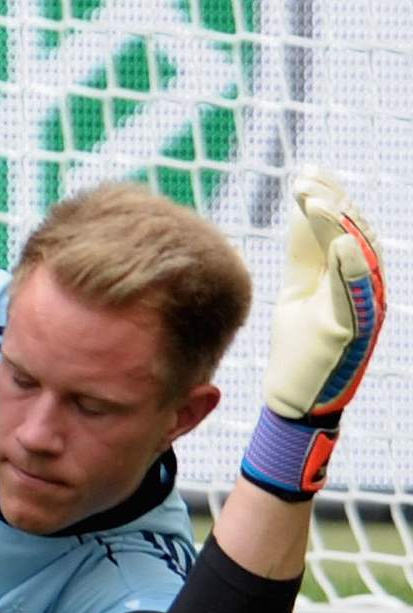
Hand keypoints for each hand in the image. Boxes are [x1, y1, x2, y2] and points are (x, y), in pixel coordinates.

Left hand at [264, 166, 385, 418]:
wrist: (294, 394)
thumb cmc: (299, 342)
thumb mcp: (299, 286)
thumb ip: (305, 251)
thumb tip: (305, 204)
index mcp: (350, 276)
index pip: (344, 227)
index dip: (329, 197)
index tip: (308, 171)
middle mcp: (364, 287)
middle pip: (356, 234)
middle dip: (332, 203)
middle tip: (305, 181)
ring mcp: (363, 307)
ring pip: (360, 257)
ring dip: (338, 226)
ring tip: (313, 201)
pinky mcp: (352, 328)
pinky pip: (356, 293)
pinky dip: (350, 265)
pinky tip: (340, 241)